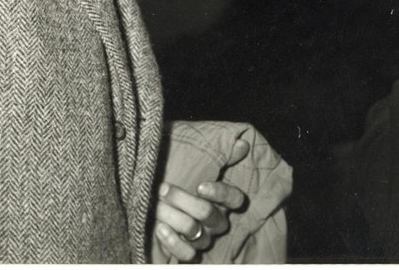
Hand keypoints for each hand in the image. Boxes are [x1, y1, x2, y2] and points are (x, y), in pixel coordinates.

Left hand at [152, 138, 249, 261]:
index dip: (220, 193)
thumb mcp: (198, 162)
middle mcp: (216, 221)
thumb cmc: (180, 177)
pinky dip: (174, 243)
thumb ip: (222, 154)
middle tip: (163, 189)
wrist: (156, 197)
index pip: (234, 199)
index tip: (200, 186)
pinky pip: (187, 255)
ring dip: (174, 219)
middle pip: (210, 216)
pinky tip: (160, 229)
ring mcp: (202, 237)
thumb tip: (242, 144)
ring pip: (195, 233)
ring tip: (156, 206)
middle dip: (185, 201)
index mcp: (223, 200)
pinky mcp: (187, 251)